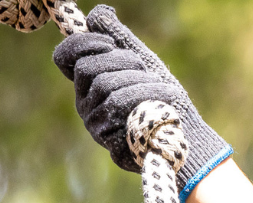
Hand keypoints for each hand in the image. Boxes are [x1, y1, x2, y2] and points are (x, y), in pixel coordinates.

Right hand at [52, 5, 232, 201]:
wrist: (187, 133)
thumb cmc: (163, 98)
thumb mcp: (143, 63)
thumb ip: (121, 39)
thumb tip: (98, 12)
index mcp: (88, 83)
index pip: (65, 58)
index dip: (83, 44)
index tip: (111, 42)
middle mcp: (85, 103)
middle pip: (88, 69)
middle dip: (122, 61)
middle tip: (144, 68)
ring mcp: (95, 123)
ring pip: (106, 86)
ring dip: (141, 80)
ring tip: (163, 88)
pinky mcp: (110, 140)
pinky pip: (120, 107)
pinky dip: (148, 96)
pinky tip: (167, 99)